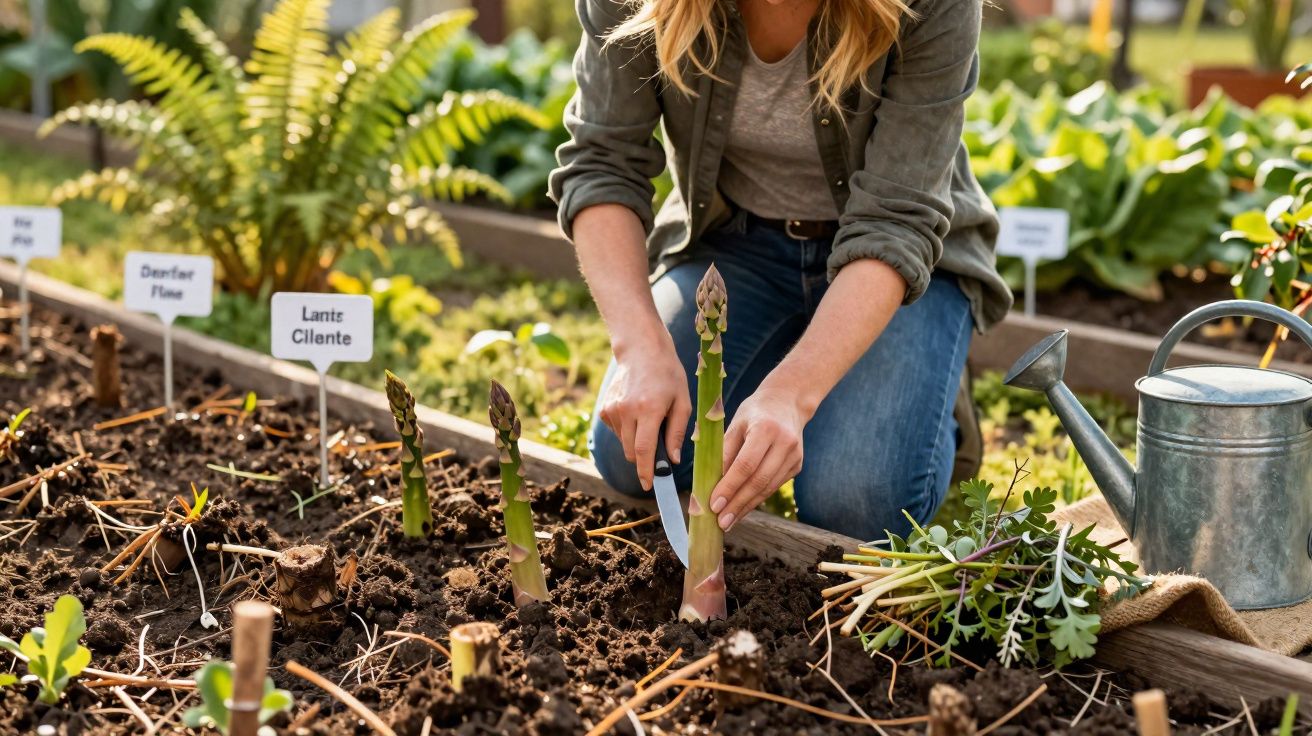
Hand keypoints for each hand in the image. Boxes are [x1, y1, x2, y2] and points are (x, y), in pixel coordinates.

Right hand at [597, 336, 691, 490]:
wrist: (642, 349)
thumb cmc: (668, 374)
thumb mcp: (683, 401)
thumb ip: (676, 432)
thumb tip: (673, 461)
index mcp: (648, 409)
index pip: (643, 450)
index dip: (646, 472)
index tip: (650, 486)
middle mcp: (626, 411)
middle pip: (631, 452)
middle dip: (645, 459)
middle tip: (660, 449)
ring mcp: (612, 409)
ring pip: (623, 444)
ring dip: (636, 443)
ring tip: (650, 419)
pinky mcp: (605, 409)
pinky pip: (617, 432)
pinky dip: (628, 431)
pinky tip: (637, 412)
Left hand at [709, 385, 807, 530]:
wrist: (787, 401)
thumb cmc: (754, 412)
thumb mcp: (735, 423)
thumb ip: (724, 451)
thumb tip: (709, 483)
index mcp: (766, 428)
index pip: (746, 464)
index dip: (730, 486)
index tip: (714, 504)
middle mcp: (785, 443)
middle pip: (759, 481)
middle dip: (737, 504)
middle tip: (720, 522)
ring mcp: (794, 456)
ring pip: (767, 488)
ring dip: (746, 507)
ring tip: (728, 521)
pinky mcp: (797, 465)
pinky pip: (773, 486)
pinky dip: (756, 499)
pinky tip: (741, 509)